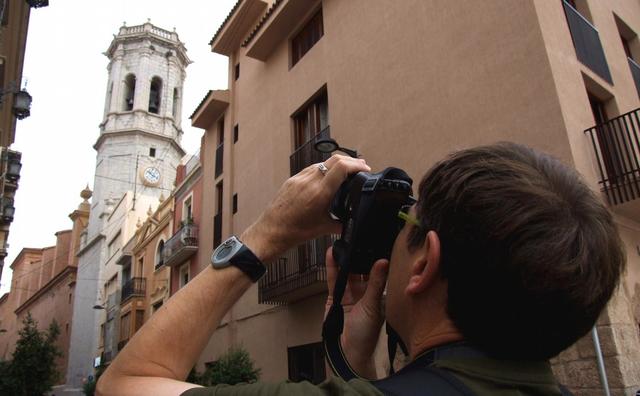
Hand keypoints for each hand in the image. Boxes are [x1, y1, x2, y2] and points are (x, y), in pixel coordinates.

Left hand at [242, 155, 369, 261]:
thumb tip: (353, 222)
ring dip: (337, 164)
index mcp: (319, 193)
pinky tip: (327, 178)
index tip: (365, 168)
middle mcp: (309, 181)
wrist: (271, 231)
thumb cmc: (294, 232)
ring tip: (345, 172)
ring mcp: (299, 178)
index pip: (341, 167)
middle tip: (360, 167)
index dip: (357, 165)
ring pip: (323, 162)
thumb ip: (341, 223)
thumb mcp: (323, 228)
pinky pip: (312, 168)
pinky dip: (324, 169)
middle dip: (350, 161)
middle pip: (335, 159)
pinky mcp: (292, 180)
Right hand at [324, 247, 388, 378]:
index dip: (375, 257)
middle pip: (361, 268)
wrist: (347, 351)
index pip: (377, 271)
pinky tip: (332, 253)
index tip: (376, 240)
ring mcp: (348, 293)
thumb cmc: (366, 334)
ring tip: (344, 241)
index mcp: (378, 293)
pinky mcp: (334, 296)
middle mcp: (364, 291)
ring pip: (347, 271)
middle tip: (358, 236)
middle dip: (359, 254)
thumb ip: (375, 283)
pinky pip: (333, 279)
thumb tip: (383, 261)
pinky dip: (332, 267)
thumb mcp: (373, 306)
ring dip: (345, 258)